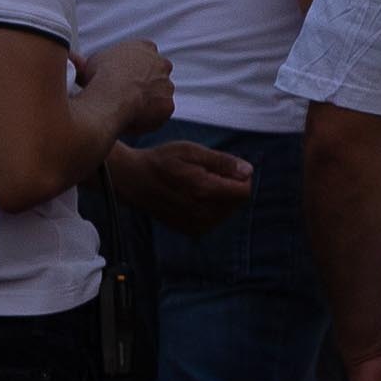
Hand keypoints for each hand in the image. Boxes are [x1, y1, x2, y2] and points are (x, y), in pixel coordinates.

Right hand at [80, 34, 178, 129]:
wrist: (113, 96)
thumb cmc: (99, 76)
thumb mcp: (88, 62)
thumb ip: (88, 61)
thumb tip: (70, 58)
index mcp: (144, 47)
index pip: (144, 53)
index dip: (131, 65)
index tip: (120, 75)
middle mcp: (161, 64)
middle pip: (155, 73)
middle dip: (144, 82)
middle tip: (123, 93)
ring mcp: (167, 86)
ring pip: (158, 95)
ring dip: (146, 100)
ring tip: (123, 110)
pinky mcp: (168, 106)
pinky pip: (158, 113)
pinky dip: (147, 117)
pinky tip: (130, 121)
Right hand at [104, 135, 254, 232]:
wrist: (132, 180)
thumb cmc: (160, 161)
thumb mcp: (190, 151)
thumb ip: (222, 161)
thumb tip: (248, 171)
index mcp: (204, 190)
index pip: (244, 191)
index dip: (240, 177)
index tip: (224, 168)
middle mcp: (203, 212)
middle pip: (237, 202)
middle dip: (228, 187)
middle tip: (205, 174)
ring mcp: (196, 224)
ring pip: (227, 211)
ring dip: (220, 198)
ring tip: (196, 185)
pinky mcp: (191, 230)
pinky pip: (215, 219)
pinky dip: (210, 208)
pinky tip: (192, 197)